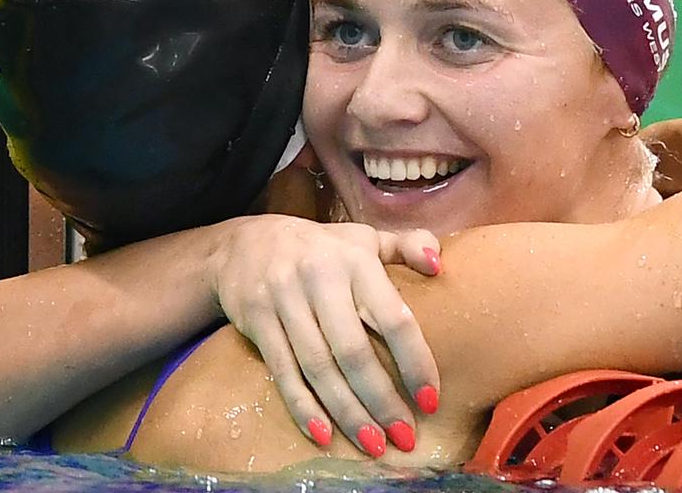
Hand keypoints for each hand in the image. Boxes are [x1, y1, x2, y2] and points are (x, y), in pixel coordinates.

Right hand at [209, 215, 441, 456]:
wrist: (243, 243)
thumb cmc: (322, 249)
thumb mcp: (365, 237)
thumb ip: (408, 245)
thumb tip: (438, 265)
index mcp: (356, 261)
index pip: (393, 318)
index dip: (414, 362)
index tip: (431, 401)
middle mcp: (320, 279)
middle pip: (354, 352)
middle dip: (381, 400)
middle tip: (405, 437)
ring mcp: (285, 300)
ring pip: (319, 368)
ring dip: (347, 412)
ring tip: (373, 445)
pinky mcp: (257, 321)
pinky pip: (283, 371)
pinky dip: (302, 407)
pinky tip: (323, 436)